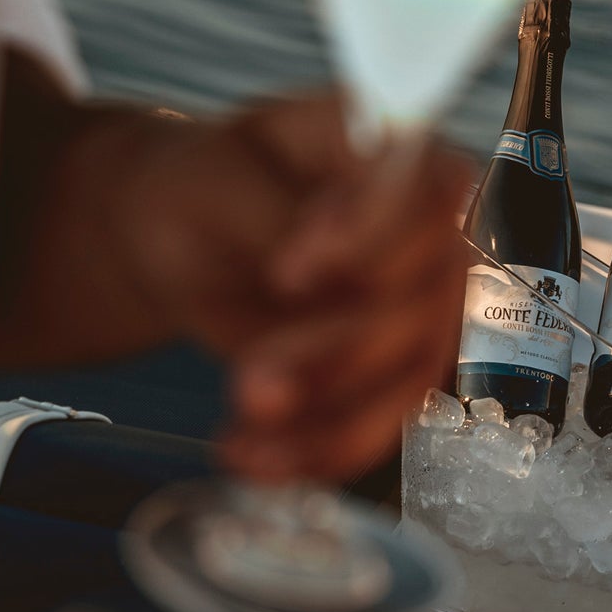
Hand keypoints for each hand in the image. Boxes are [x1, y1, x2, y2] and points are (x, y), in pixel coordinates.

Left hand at [103, 95, 470, 481]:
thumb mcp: (216, 180)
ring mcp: (417, 306)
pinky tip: (256, 458)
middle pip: (427, 300)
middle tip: (252, 381)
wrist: (181, 235)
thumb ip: (269, 216)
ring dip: (332, 421)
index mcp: (395, 152)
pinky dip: (319, 453)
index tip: (288, 271)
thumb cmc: (206, 186)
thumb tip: (308, 282)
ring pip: (411, 374)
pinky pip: (380, 421)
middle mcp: (427, 232)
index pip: (431, 190)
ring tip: (241, 440)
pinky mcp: (389, 369)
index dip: (374, 238)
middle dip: (341, 353)